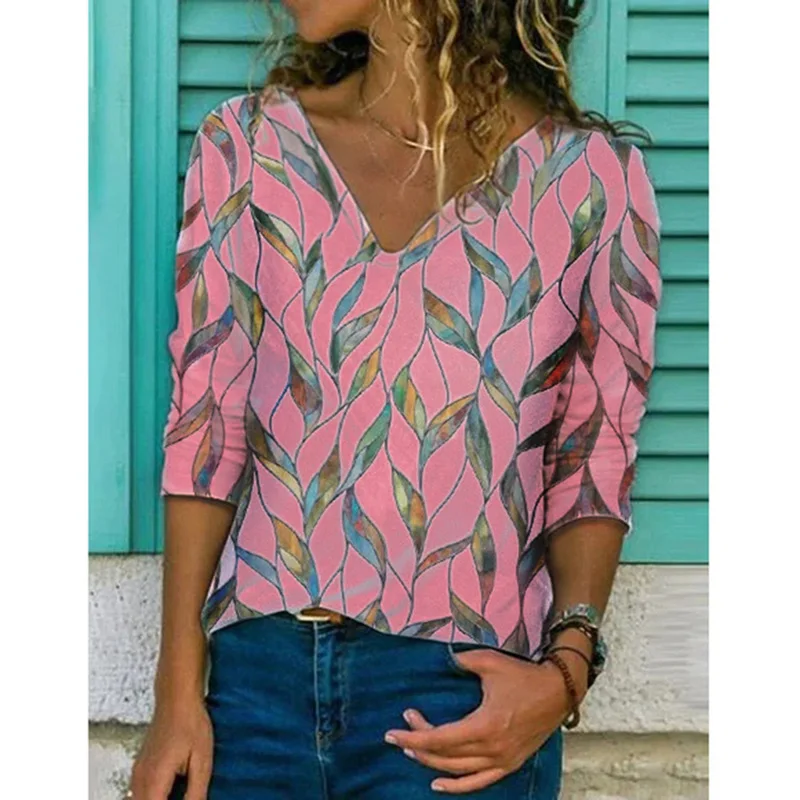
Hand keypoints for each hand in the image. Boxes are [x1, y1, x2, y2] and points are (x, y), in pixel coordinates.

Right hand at [129, 698, 212, 799]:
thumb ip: (196, 792)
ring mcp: (137, 772)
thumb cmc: (190, 724)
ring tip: (178, 794)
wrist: (177, 699)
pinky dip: (152, 797)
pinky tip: (170, 792)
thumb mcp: (202, 761)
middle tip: (183, 796)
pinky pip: (139, 793)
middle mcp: (140, 779)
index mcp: (154, 780)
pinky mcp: (140, 767)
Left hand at [384, 647, 584, 793]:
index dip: (413, 737)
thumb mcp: (489, 662)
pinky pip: (479, 782)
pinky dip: (457, 785)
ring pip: (458, 770)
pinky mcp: (509, 764)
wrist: (558, 691)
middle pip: (445, 755)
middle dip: (418, 745)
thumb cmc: (523, 675)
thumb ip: (462, 661)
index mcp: (485, 725)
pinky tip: (438, 784)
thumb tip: (441, 659)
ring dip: (432, 763)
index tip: (392, 733)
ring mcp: (502, 760)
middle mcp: (492, 749)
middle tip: (400, 732)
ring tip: (412, 751)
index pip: (440, 738)